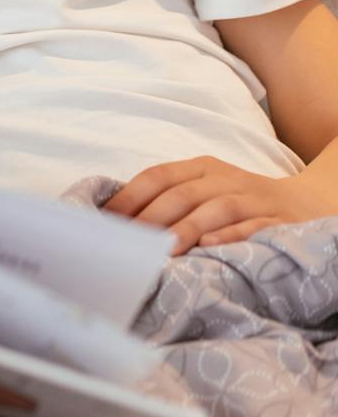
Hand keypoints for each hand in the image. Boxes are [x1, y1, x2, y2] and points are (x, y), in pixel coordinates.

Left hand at [103, 156, 337, 253]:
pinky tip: (211, 247)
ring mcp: (256, 199)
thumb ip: (169, 200)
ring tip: (164, 248)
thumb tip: (118, 222)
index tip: (105, 221)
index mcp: (202, 167)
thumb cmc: (241, 201)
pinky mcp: (281, 222)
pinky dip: (233, 235)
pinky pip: (256, 227)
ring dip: (188, 227)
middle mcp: (227, 179)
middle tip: (129, 241)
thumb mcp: (206, 190)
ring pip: (218, 208)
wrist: (311, 201)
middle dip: (152, 217)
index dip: (129, 197)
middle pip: (183, 193)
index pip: (158, 176)